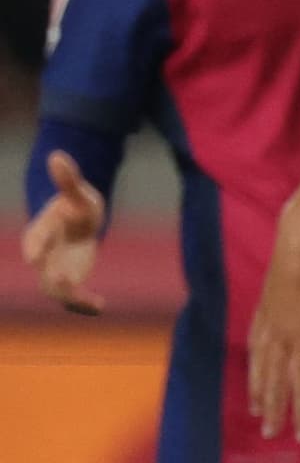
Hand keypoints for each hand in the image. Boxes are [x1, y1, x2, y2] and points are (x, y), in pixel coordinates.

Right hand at [21, 150, 105, 312]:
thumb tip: (57, 156)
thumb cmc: (75, 206)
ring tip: (90, 303)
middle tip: (63, 281)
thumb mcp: (77, 193)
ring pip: (55, 290)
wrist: (76, 222)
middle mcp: (44, 255)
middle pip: (43, 270)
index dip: (35, 246)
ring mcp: (55, 270)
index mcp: (41, 231)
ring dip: (70, 297)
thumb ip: (68, 179)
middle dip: (51, 277)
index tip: (34, 255)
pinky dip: (83, 305)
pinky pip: (72, 298)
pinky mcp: (70, 281)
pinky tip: (101, 307)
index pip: (34, 240)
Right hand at [248, 222, 299, 441]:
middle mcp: (280, 338)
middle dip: (275, 409)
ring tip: (257, 409)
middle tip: (272, 433)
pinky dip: (254, 363)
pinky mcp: (264, 311)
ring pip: (261, 366)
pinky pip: (255, 344)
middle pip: (276, 381)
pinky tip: (254, 367)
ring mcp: (268, 324)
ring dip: (259, 390)